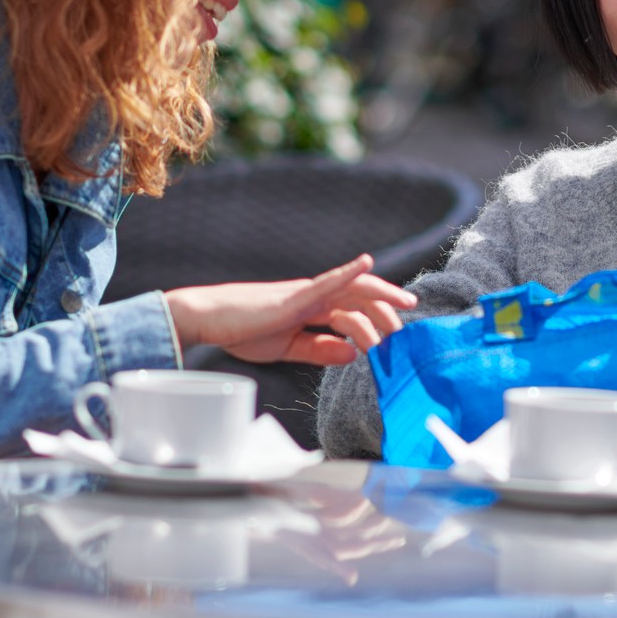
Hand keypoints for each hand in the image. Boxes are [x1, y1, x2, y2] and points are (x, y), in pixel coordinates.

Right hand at [165, 254, 416, 365]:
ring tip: (402, 307)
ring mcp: (305, 292)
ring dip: (380, 298)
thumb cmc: (243, 330)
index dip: (378, 319)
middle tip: (406, 331)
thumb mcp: (288, 348)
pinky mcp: (294, 295)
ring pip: (352, 288)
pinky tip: (366, 263)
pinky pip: (326, 281)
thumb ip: (319, 350)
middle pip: (361, 297)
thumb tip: (353, 354)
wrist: (210, 320)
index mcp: (312, 308)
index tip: (398, 333)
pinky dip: (348, 271)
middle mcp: (314, 295)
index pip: (354, 310)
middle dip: (388, 309)